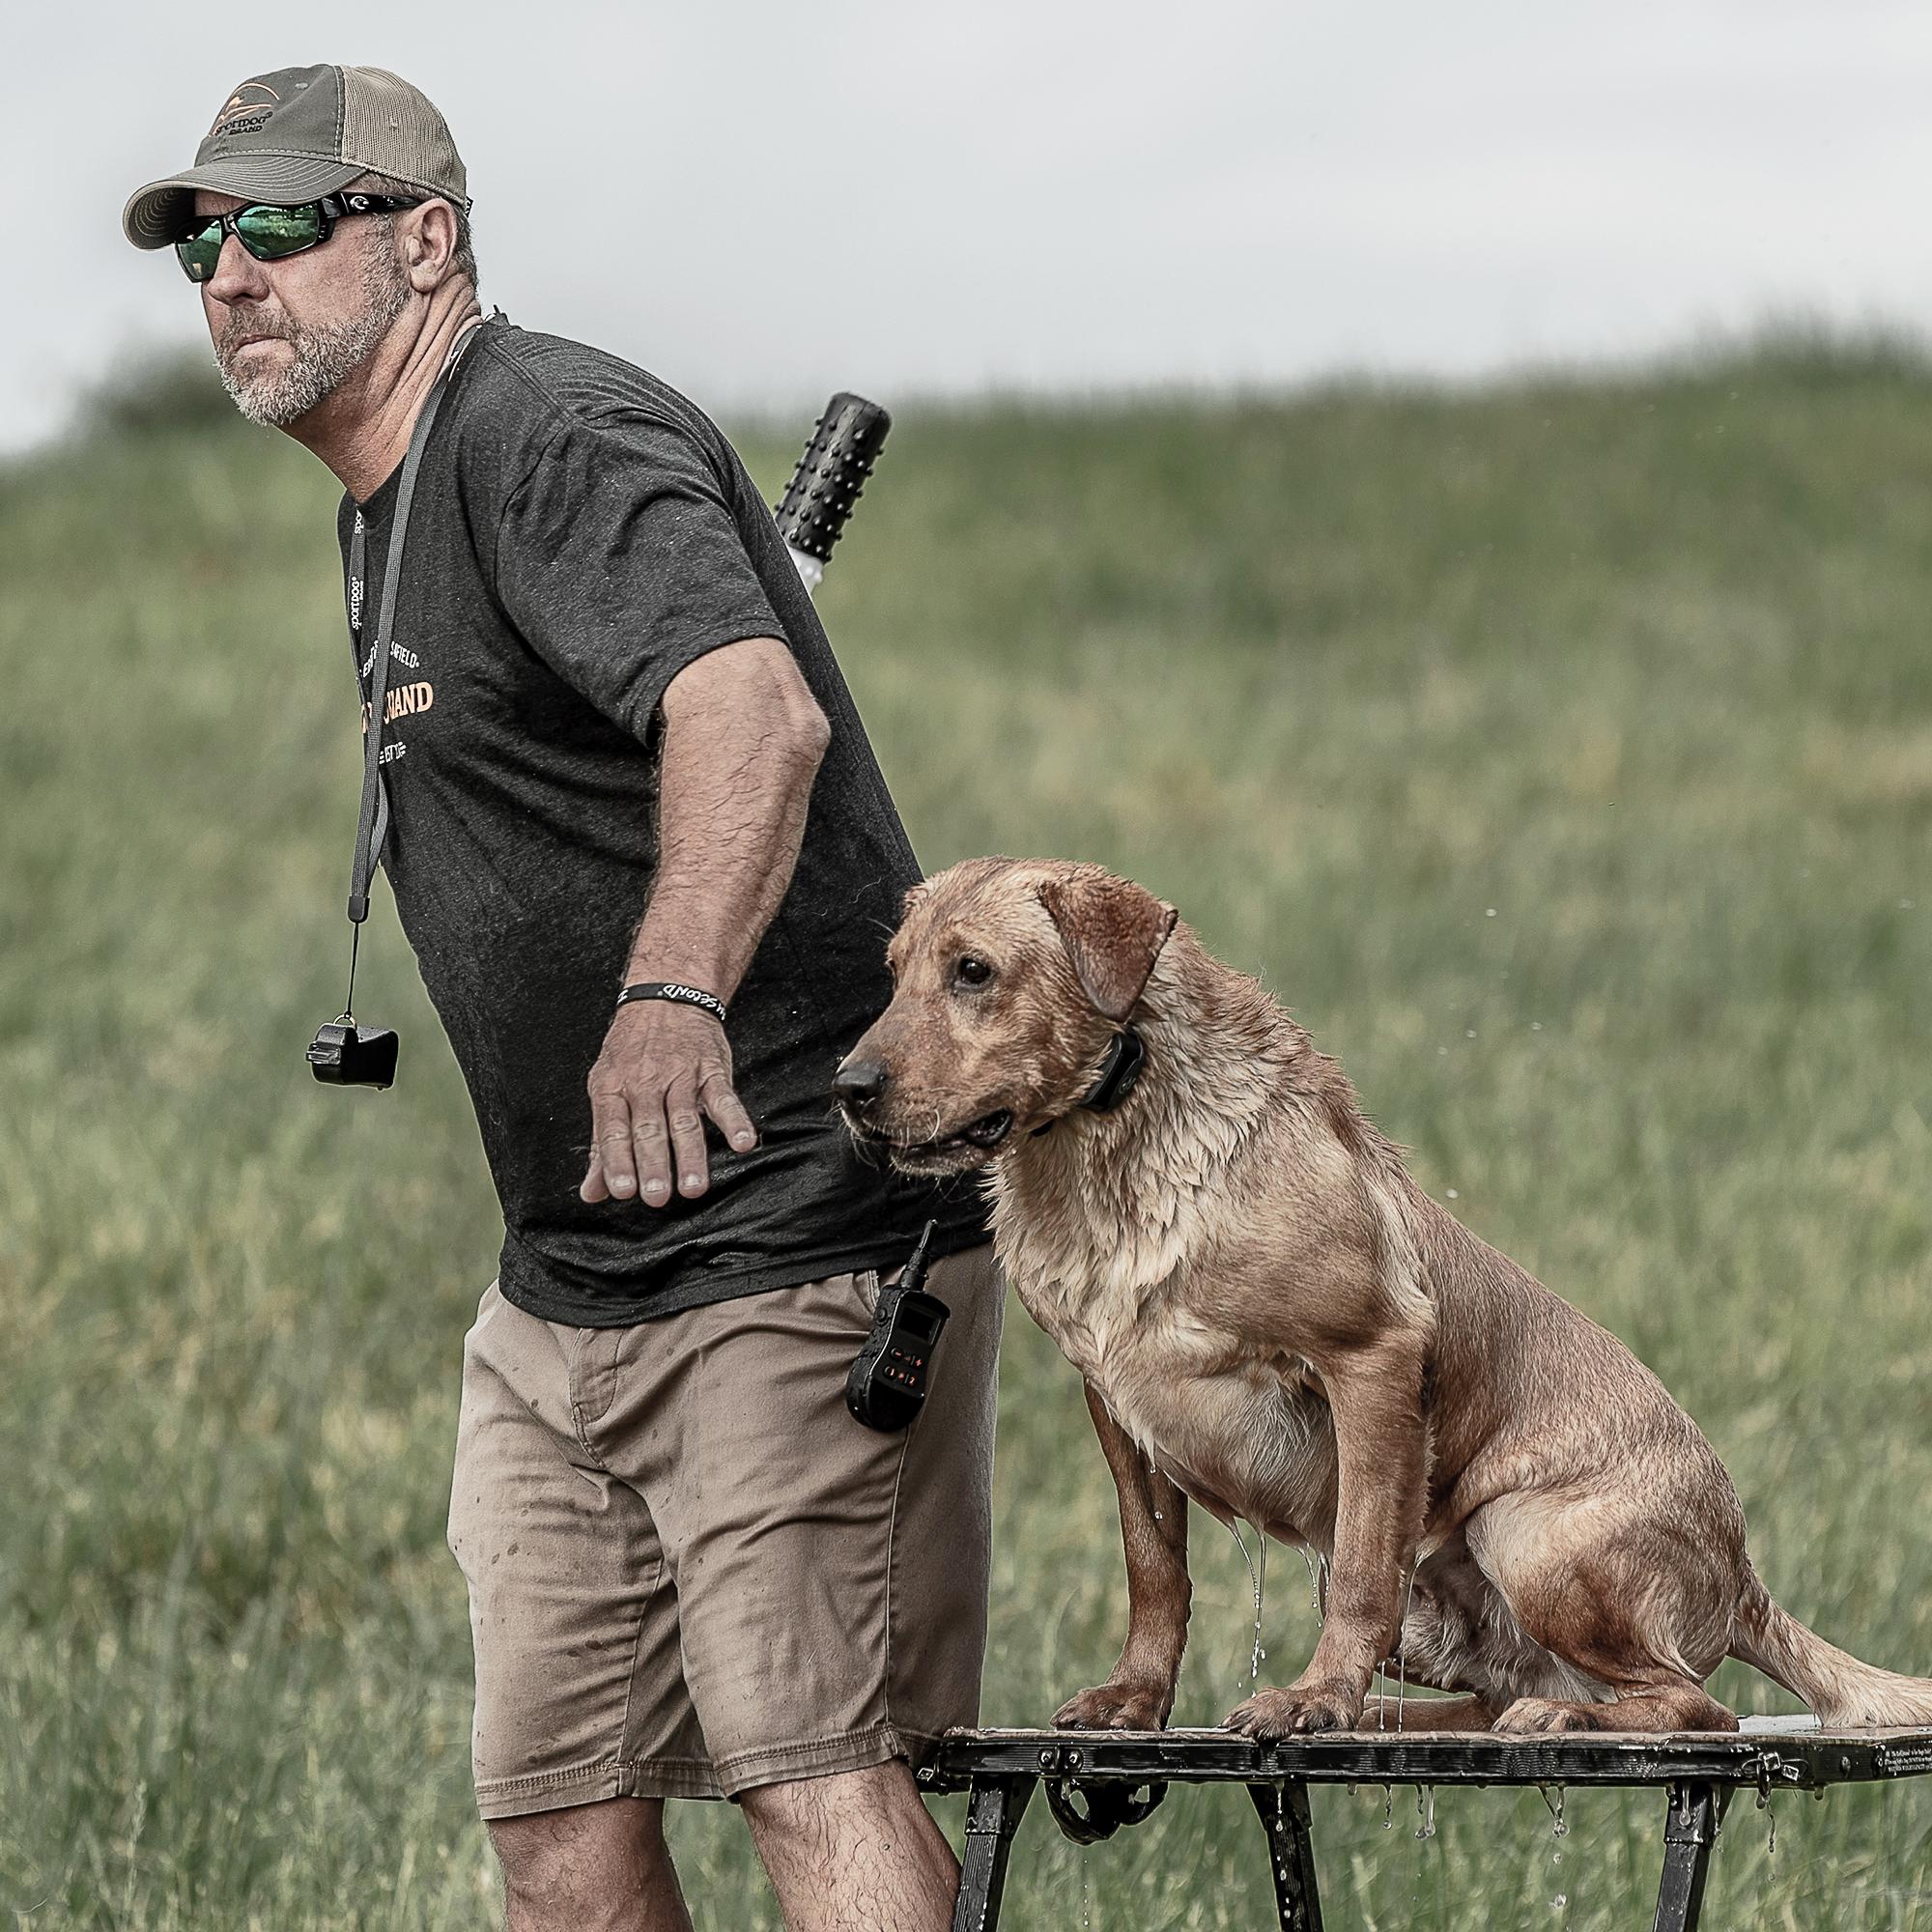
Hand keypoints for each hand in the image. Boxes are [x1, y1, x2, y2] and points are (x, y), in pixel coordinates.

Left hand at [579, 999, 756, 1205]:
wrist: (665, 997)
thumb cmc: (631, 1050)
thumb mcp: (607, 1089)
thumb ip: (602, 1145)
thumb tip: (592, 1192)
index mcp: (612, 1088)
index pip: (613, 1130)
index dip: (617, 1161)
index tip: (622, 1191)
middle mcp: (644, 1082)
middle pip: (649, 1129)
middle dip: (653, 1165)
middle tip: (657, 1197)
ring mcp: (680, 1075)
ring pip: (685, 1120)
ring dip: (691, 1155)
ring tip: (694, 1187)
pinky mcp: (711, 1070)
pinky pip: (724, 1098)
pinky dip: (735, 1121)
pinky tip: (743, 1143)